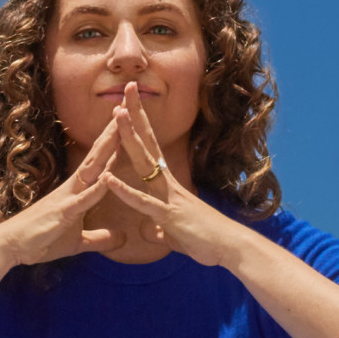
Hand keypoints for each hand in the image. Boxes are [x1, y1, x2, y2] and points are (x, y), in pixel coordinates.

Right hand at [0, 111, 129, 266]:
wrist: (10, 246)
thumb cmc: (41, 240)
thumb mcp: (78, 242)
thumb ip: (99, 238)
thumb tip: (121, 238)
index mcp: (78, 191)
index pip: (100, 162)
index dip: (114, 143)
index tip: (128, 123)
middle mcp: (73, 188)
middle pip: (98, 156)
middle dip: (113, 133)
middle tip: (128, 108)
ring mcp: (68, 197)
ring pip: (92, 169)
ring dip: (107, 149)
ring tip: (121, 128)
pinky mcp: (63, 213)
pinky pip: (83, 200)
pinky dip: (96, 190)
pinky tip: (108, 178)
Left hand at [99, 99, 259, 267]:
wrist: (232, 248)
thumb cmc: (207, 240)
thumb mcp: (175, 234)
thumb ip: (158, 229)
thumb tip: (146, 230)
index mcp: (168, 185)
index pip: (150, 149)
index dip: (138, 126)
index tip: (128, 104)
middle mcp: (168, 184)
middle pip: (146, 143)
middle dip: (134, 116)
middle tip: (126, 88)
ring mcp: (169, 197)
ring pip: (144, 162)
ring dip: (129, 138)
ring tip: (115, 116)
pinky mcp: (169, 215)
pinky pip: (143, 201)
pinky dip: (124, 191)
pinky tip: (106, 179)